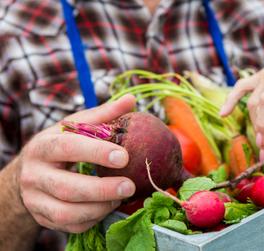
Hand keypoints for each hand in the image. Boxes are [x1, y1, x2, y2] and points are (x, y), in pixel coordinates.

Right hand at [16, 95, 136, 232]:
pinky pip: (69, 225)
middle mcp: (35, 174)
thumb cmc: (61, 146)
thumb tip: (131, 100)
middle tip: (130, 186)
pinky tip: (107, 207)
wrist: (30, 173)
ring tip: (120, 198)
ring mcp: (36, 199)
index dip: (96, 152)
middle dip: (102, 189)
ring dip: (99, 208)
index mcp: (44, 146)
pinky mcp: (43, 218)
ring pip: (66, 212)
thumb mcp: (75, 127)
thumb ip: (103, 116)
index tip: (124, 157)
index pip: (67, 148)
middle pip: (66, 187)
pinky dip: (92, 219)